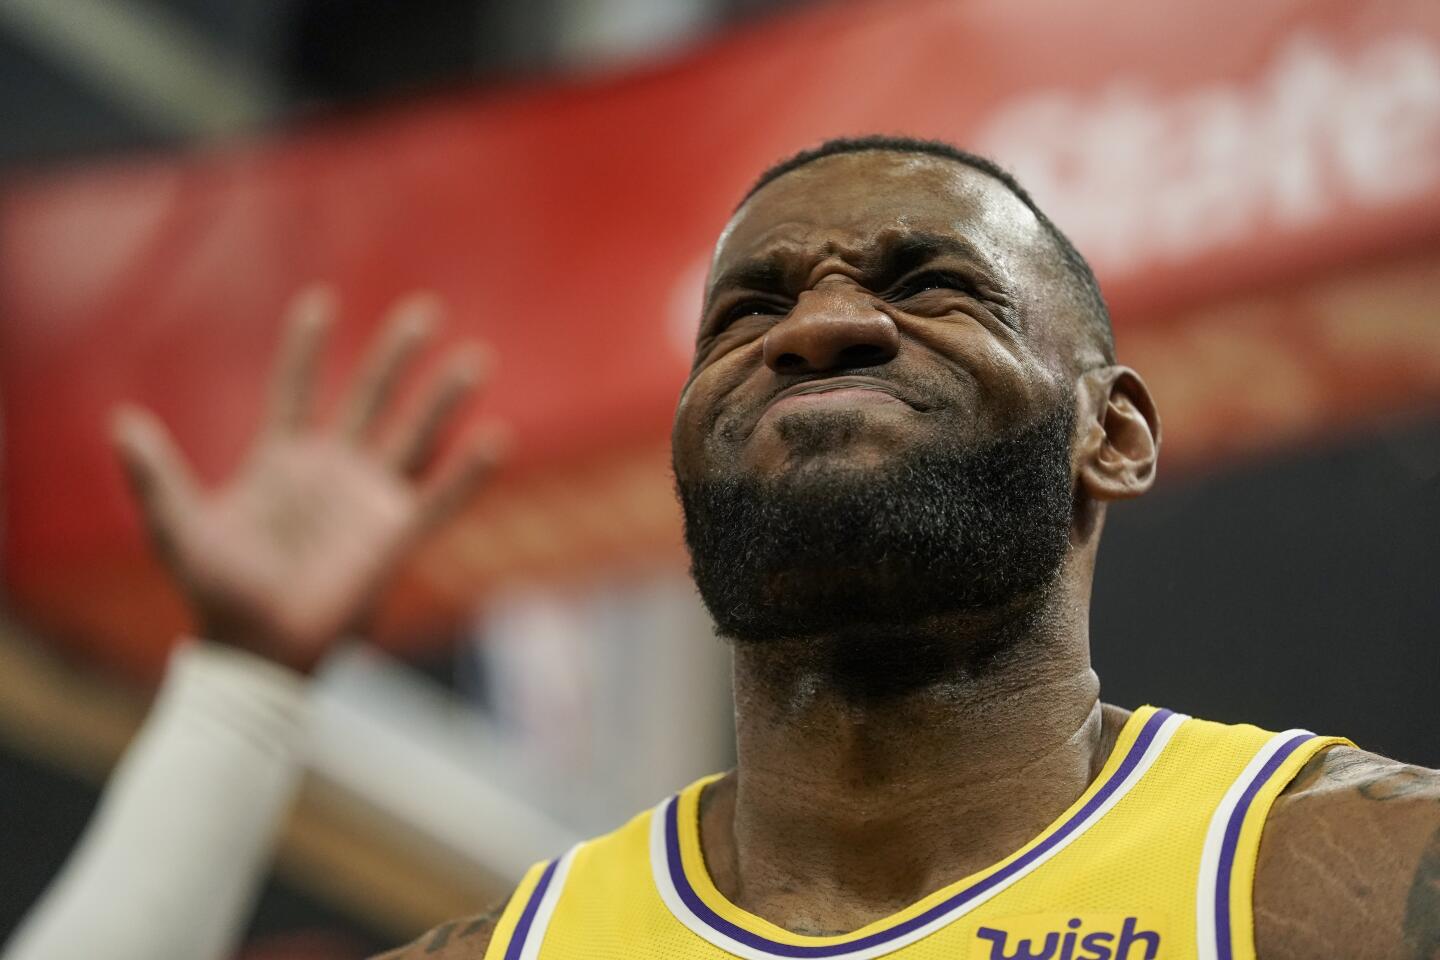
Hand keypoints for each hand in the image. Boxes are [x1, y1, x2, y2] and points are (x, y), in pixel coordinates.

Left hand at [110, 287, 504, 671]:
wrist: (257, 652)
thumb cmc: (216, 594)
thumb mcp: (177, 530)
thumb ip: (154, 478)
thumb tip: (120, 421)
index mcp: (282, 461)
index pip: (297, 390)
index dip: (307, 349)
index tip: (320, 304)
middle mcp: (332, 472)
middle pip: (370, 398)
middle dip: (396, 356)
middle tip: (424, 311)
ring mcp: (367, 502)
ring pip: (414, 437)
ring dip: (443, 399)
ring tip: (475, 358)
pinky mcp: (393, 536)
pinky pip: (438, 498)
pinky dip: (468, 473)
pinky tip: (496, 438)